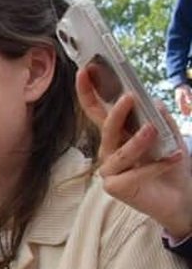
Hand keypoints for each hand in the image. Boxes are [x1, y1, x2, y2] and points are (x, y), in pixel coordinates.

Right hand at [77, 70, 191, 238]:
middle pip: (106, 130)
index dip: (90, 92)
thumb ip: (160, 118)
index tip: (86, 71)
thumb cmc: (172, 166)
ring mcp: (110, 171)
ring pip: (120, 152)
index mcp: (118, 136)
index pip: (99, 112)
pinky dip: (156, 165)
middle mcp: (109, 152)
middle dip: (115, 114)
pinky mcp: (116, 188)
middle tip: (129, 98)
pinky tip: (174, 157)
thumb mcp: (170, 136)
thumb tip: (152, 101)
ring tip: (153, 130)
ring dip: (137, 141)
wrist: (182, 197)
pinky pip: (135, 173)